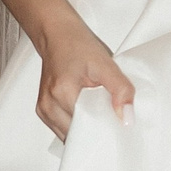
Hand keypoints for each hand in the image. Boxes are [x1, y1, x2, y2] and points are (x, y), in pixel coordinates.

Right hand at [35, 19, 133, 139]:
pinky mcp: (43, 111)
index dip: (104, 131)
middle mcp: (48, 106)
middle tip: (112, 121)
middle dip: (96, 133)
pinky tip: (88, 114)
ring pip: (70, 136)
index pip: (87, 130)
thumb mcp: (105, 63)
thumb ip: (120, 90)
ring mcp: (43, 110)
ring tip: (99, 115)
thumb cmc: (76, 44)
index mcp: (62, 94)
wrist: (56, 34)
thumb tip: (127, 118)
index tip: (118, 128)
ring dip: (86, 130)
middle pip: (77, 136)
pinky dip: (77, 125)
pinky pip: (64, 129)